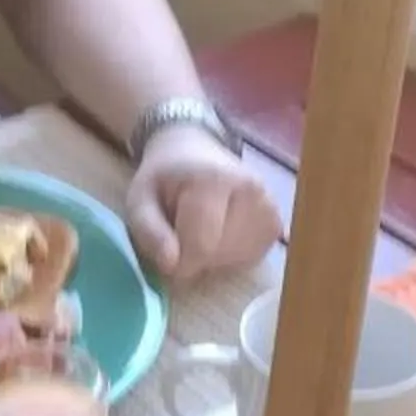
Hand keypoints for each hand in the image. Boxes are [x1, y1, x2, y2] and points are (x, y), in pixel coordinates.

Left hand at [125, 129, 281, 283]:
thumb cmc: (163, 180)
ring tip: (201, 226)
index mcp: (215, 180)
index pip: (200, 247)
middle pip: (219, 256)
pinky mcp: (276, 223)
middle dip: (195, 257)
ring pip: (236, 260)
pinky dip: (230, 256)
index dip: (178, 261)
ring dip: (212, 257)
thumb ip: (149, 232)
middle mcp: (252, 191)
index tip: (165, 251)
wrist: (192, 152)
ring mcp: (270, 207)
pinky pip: (249, 258)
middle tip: (181, 230)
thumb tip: (171, 264)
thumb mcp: (139, 201)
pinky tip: (219, 232)